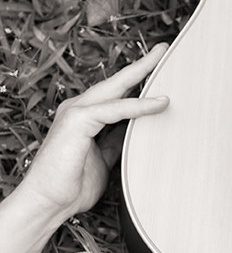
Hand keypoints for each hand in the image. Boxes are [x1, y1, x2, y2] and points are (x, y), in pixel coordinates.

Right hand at [17, 44, 169, 224]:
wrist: (48, 203)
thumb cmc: (71, 185)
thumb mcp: (104, 159)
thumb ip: (116, 143)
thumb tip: (134, 133)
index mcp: (86, 117)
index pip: (116, 93)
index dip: (137, 80)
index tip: (158, 68)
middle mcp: (80, 109)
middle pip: (116, 82)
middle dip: (141, 65)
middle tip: (163, 49)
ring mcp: (76, 113)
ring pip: (115, 88)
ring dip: (140, 73)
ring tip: (162, 60)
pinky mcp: (77, 121)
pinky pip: (114, 109)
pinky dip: (138, 106)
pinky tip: (159, 103)